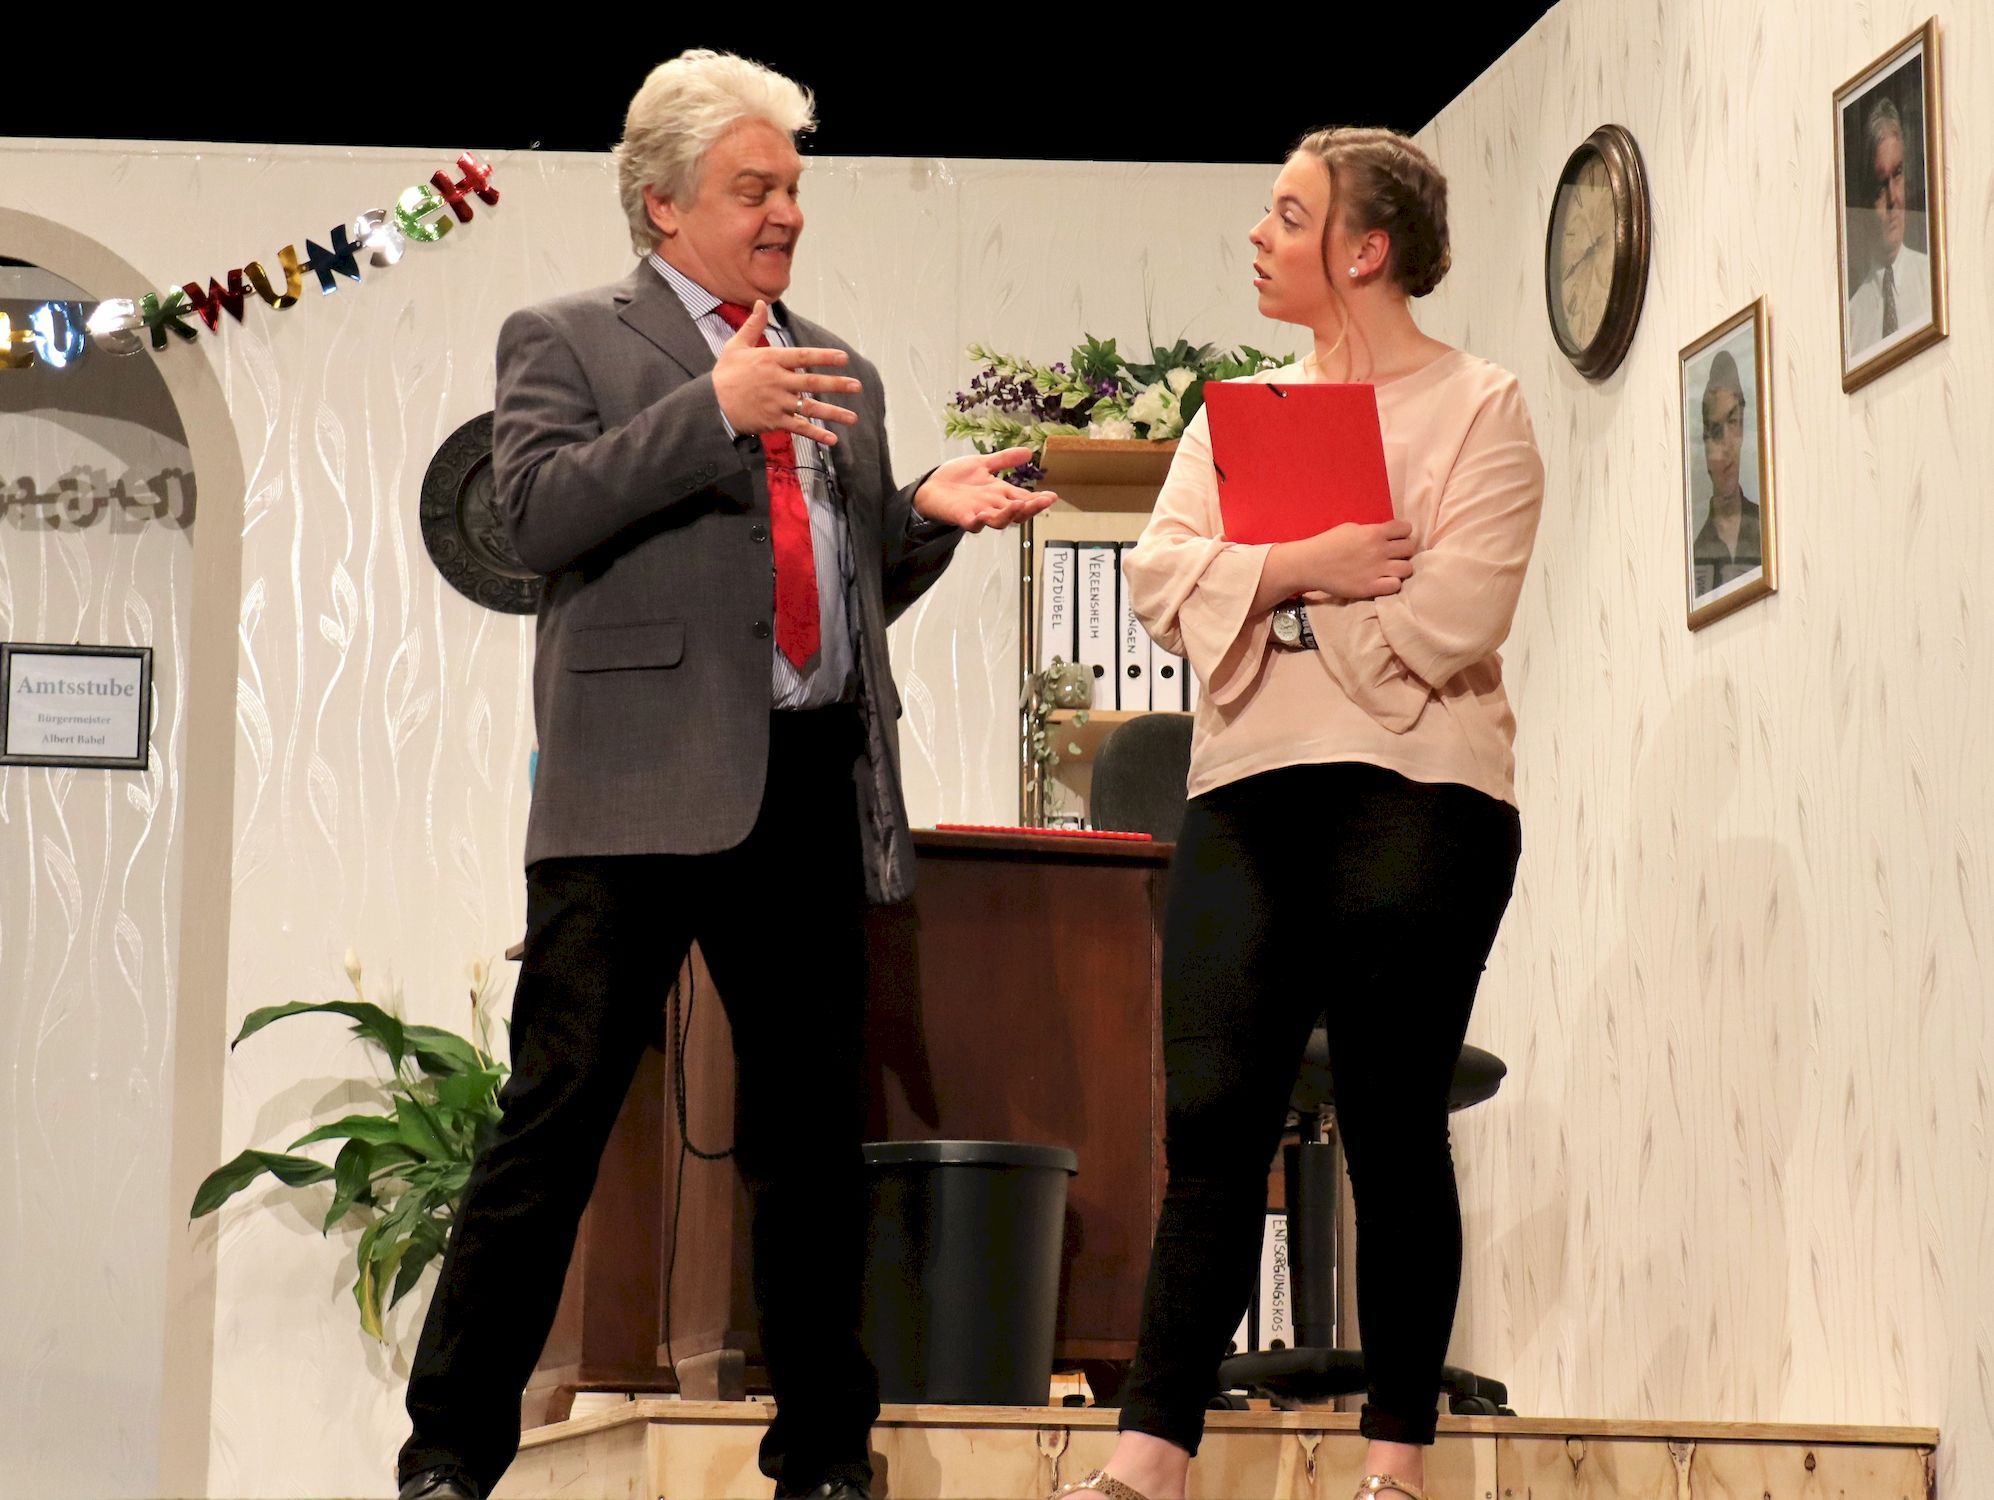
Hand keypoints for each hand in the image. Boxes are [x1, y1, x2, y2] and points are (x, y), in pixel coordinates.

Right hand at [712, 300, 863, 446]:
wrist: (711, 404)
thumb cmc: (725, 374)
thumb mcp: (736, 345)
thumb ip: (753, 325)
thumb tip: (760, 303)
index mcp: (771, 360)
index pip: (803, 356)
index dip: (825, 357)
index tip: (844, 358)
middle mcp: (777, 381)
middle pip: (812, 382)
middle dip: (837, 384)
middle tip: (857, 386)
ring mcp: (777, 402)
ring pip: (810, 408)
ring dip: (833, 413)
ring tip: (853, 417)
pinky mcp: (773, 421)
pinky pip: (799, 428)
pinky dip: (816, 434)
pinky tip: (832, 438)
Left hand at [913, 447, 1058, 532]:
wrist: (930, 486)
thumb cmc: (955, 478)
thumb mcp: (983, 463)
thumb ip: (1005, 459)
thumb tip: (1029, 451)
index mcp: (999, 493)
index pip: (1024, 497)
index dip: (1038, 499)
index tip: (1052, 496)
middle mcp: (993, 505)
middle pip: (1017, 511)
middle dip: (1031, 507)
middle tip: (1044, 502)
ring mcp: (978, 513)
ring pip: (999, 520)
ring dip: (1010, 514)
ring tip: (1020, 505)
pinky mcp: (962, 517)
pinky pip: (973, 524)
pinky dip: (980, 521)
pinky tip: (985, 515)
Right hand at [1310, 518, 1415, 597]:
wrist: (1310, 564)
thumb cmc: (1328, 543)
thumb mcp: (1351, 528)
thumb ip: (1370, 531)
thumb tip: (1384, 535)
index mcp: (1374, 533)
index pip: (1405, 529)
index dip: (1403, 533)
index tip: (1396, 538)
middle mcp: (1379, 550)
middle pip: (1409, 548)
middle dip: (1404, 550)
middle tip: (1394, 555)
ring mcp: (1377, 570)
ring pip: (1407, 568)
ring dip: (1401, 568)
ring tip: (1391, 570)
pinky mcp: (1370, 587)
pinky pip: (1395, 586)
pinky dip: (1393, 583)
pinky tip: (1384, 581)